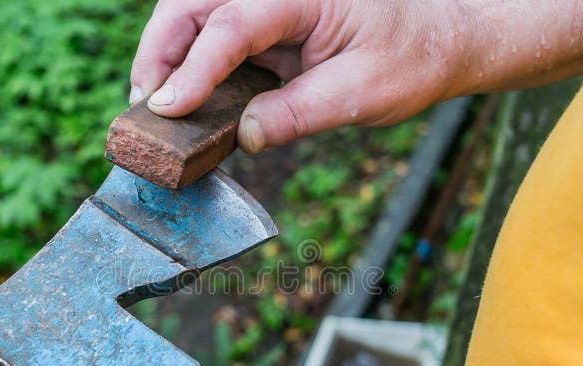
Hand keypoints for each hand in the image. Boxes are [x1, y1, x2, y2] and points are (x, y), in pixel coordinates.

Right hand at [129, 0, 582, 153]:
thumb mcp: (363, 94)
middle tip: (144, 105)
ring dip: (167, 55)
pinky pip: (215, 35)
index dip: (193, 69)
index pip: (234, 23)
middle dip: (159, 50)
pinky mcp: (266, 23)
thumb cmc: (411, 60)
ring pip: (195, 14)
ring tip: (153, 104)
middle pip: (195, 3)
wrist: (438, 41)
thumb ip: (300, 113)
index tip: (165, 109)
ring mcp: (269, 3)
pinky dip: (191, 65)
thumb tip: (244, 136)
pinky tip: (182, 99)